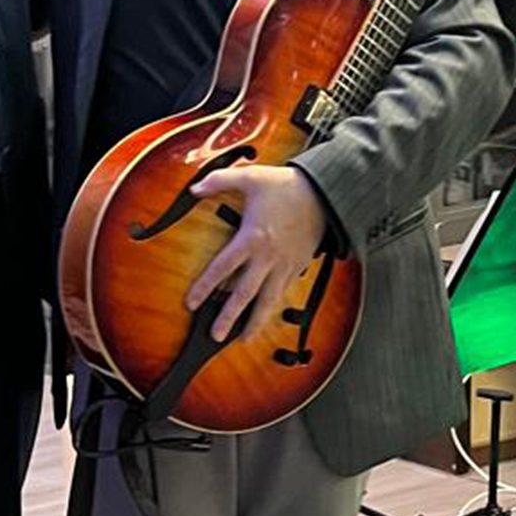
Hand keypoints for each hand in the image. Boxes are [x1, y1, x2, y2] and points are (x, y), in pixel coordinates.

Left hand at [184, 163, 327, 342]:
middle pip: (245, 294)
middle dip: (229, 317)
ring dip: (255, 322)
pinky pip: (282, 292)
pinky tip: (264, 316)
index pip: (222, 268)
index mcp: (251, 238)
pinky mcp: (298, 267)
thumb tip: (193, 189)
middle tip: (215, 336)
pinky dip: (272, 307)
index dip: (204, 287)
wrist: (324, 194)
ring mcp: (285, 265)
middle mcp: (267, 257)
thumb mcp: (249, 177)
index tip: (191, 303)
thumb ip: (218, 181)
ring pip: (268, 300)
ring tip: (242, 339)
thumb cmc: (285, 186)